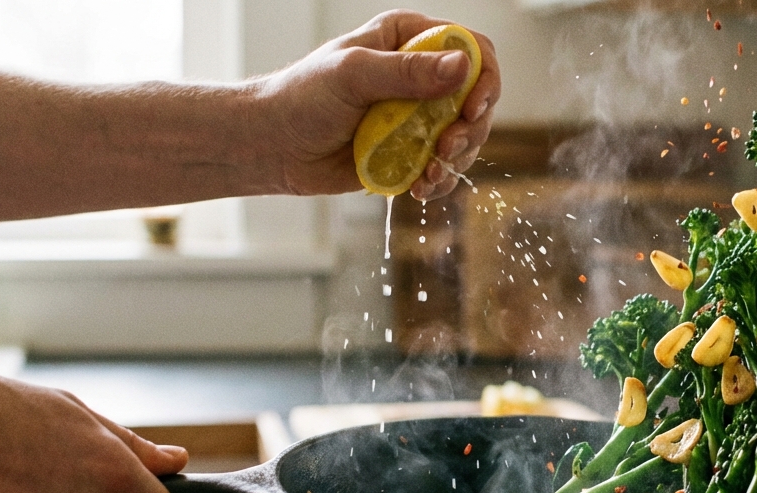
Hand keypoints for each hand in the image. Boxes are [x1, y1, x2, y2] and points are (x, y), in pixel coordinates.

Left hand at [258, 10, 500, 200]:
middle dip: (472, 127)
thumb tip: (463, 67)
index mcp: (408, 39)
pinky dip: (439, 181)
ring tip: (429, 174)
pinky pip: (443, 166)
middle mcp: (419, 74)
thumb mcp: (353, 75)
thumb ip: (407, 72)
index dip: (483, 78)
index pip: (472, 48)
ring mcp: (417, 115)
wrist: (273, 146)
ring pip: (466, 136)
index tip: (472, 109)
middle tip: (447, 147)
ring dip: (457, 158)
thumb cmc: (301, 98)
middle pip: (477, 97)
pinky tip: (420, 188)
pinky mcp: (410, 151)